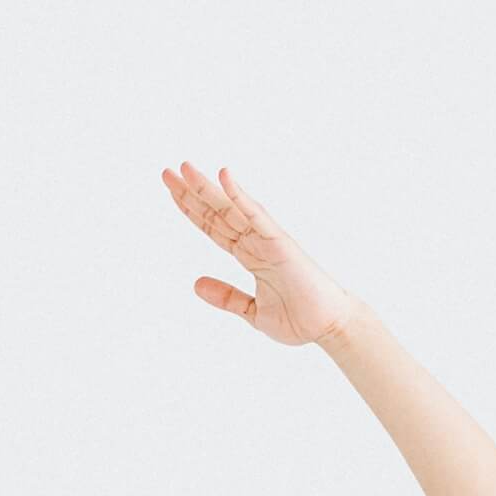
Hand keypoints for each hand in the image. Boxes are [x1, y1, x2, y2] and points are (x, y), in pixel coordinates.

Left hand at [159, 161, 360, 349]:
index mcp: (249, 255)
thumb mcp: (252, 312)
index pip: (214, 227)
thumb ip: (227, 297)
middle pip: (217, 212)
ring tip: (184, 167)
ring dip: (207, 187)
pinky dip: (240, 196)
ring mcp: (267, 239)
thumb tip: (195, 285)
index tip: (171, 191)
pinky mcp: (280, 242)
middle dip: (191, 192)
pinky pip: (256, 215)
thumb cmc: (300, 319)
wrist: (328, 327)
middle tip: (166, 171)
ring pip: (231, 208)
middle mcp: (255, 242)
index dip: (191, 209)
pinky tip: (224, 176)